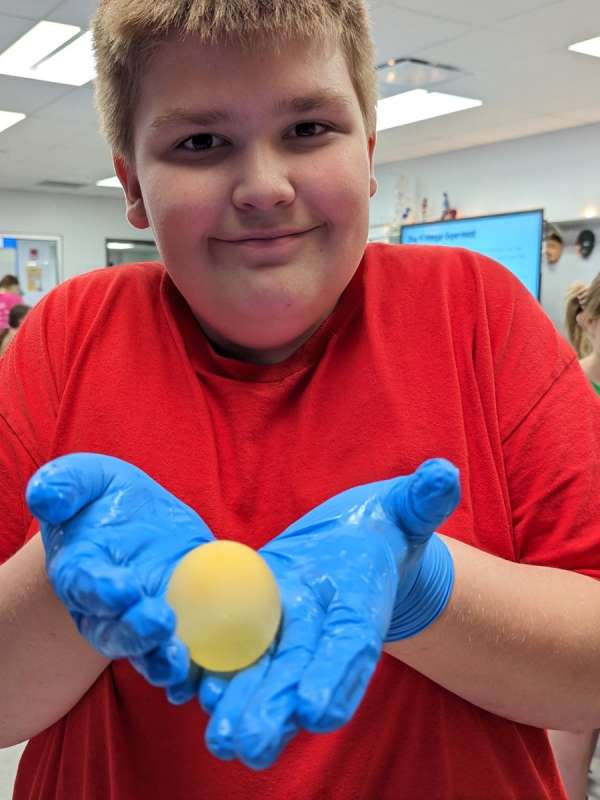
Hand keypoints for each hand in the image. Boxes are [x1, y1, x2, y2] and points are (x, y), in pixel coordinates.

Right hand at [26, 453, 213, 693]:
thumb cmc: (106, 500)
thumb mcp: (88, 479)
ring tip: (180, 661)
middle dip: (135, 632)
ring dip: (160, 660)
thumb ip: (65, 483)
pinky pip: (177, 655)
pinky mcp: (174, 628)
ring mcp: (139, 622)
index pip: (85, 584)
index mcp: (80, 569)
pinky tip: (202, 674)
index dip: (102, 589)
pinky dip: (188, 670)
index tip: (124, 589)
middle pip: (114, 630)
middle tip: (160, 625)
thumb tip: (46, 497)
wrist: (135, 522)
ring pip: (145, 653)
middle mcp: (105, 607)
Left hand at [201, 458, 458, 768]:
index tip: (315, 711)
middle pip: (300, 675)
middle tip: (249, 745)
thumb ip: (422, 498)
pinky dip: (216, 673)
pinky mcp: (259, 623)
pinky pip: (236, 651)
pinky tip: (194, 693)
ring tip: (220, 739)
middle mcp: (324, 631)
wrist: (357, 545)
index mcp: (361, 607)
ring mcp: (289, 632)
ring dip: (242, 705)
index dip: (337, 678)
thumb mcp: (405, 509)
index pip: (352, 647)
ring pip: (265, 674)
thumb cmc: (386, 526)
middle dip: (275, 709)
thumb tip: (444, 474)